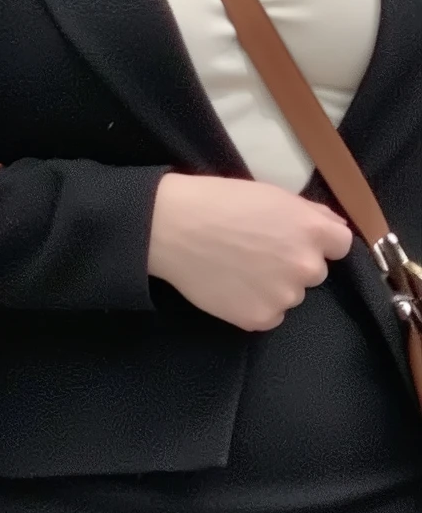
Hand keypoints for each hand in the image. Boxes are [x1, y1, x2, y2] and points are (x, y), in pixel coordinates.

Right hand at [147, 173, 350, 331]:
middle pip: (315, 272)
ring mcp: (284, 296)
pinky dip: (255, 304)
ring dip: (274, 286)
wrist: (171, 227)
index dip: (318, 241)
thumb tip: (334, 230)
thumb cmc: (218, 201)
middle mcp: (306, 266)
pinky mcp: (260, 318)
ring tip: (238, 269)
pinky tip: (231, 286)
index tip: (294, 239)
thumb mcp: (271, 194)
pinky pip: (270, 315)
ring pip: (291, 295)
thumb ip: (310, 213)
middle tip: (258, 252)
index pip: (342, 245)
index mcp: (313, 231)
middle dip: (293, 264)